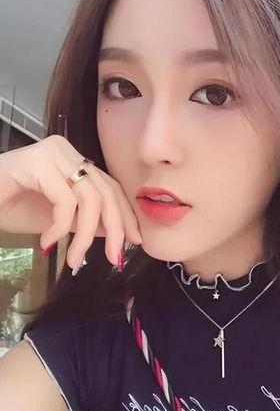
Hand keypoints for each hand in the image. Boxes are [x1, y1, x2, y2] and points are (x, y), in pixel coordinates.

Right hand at [0, 135, 141, 269]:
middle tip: (114, 258)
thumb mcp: (58, 219)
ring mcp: (51, 153)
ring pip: (89, 198)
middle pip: (105, 192)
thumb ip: (86, 220)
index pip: (110, 187)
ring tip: (74, 259)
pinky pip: (64, 201)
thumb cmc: (9, 207)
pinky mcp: (36, 162)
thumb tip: (118, 232)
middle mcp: (65, 151)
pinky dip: (59, 227)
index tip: (135, 242)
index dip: (125, 215)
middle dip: (115, 229)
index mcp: (74, 160)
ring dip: (86, 236)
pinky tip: (46, 242)